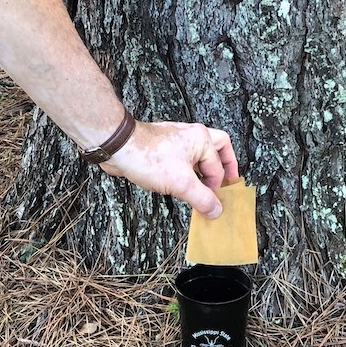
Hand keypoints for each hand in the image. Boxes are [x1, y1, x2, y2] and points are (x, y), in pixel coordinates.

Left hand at [101, 120, 238, 216]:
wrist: (119, 147)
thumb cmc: (149, 157)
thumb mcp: (182, 184)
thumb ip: (202, 198)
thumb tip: (216, 210)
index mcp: (202, 139)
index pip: (218, 167)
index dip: (217, 188)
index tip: (213, 204)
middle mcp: (191, 136)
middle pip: (217, 149)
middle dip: (223, 166)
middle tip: (226, 183)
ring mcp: (176, 140)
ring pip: (197, 155)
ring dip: (202, 171)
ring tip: (203, 188)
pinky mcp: (162, 148)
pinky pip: (181, 159)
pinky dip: (185, 172)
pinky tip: (180, 184)